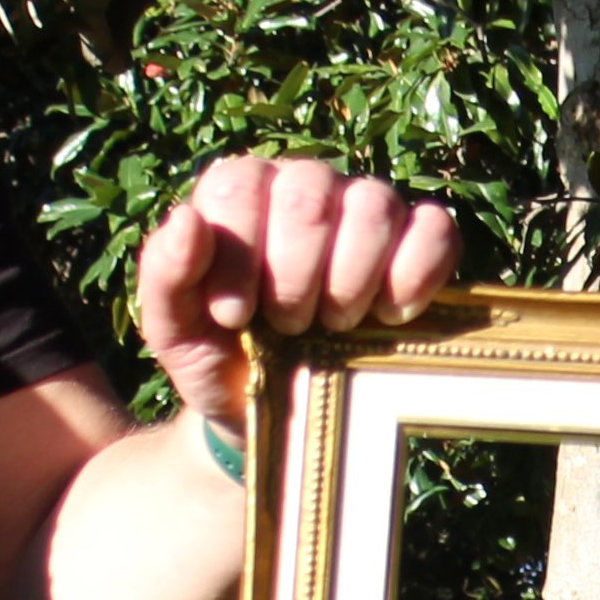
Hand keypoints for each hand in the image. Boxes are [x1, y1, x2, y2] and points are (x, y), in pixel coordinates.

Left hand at [133, 155, 465, 432]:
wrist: (270, 413)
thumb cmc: (217, 358)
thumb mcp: (171, 328)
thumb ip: (165, 274)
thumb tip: (187, 221)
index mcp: (238, 193)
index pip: (240, 186)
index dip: (239, 257)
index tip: (237, 317)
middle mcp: (303, 185)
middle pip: (309, 192)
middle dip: (295, 275)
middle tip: (288, 326)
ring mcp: (364, 210)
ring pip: (373, 205)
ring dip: (350, 279)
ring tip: (334, 326)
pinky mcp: (416, 244)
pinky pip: (434, 230)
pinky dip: (417, 272)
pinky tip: (391, 316)